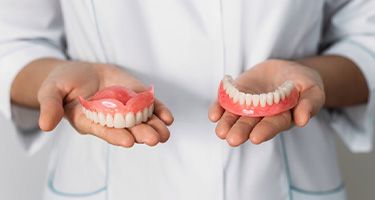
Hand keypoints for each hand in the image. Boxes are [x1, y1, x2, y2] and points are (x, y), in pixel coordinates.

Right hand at [38, 61, 173, 146]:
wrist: (80, 71)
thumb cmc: (63, 83)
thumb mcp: (51, 91)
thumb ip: (50, 106)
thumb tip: (45, 125)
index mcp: (89, 121)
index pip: (104, 131)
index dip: (115, 136)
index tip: (128, 140)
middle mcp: (110, 119)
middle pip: (127, 129)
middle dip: (140, 134)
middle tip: (153, 139)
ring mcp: (125, 108)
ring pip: (142, 120)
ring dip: (154, 127)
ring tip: (164, 132)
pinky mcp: (135, 97)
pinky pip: (149, 106)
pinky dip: (159, 111)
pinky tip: (167, 118)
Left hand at [208, 59, 324, 145]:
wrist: (285, 70)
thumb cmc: (302, 82)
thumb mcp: (312, 89)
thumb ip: (309, 103)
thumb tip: (303, 120)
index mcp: (281, 118)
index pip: (273, 125)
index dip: (265, 131)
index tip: (256, 137)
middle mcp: (261, 116)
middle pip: (250, 124)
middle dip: (241, 131)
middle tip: (232, 139)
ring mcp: (247, 106)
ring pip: (235, 117)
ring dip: (227, 124)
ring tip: (221, 132)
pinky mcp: (236, 96)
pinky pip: (225, 103)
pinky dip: (218, 109)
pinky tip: (213, 115)